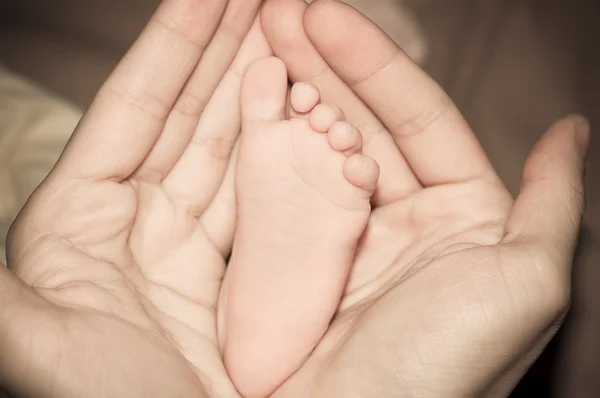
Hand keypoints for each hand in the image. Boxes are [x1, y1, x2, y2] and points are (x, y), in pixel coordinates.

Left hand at [0, 0, 265, 395]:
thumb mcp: (36, 343)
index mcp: (84, 217)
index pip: (135, 108)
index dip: (173, 44)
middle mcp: (137, 220)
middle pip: (188, 114)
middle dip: (225, 50)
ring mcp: (190, 245)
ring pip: (229, 148)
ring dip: (258, 92)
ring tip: (289, 38)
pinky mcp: (237, 271)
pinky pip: (262, 198)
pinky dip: (283, 157)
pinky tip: (305, 119)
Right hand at [261, 1, 588, 396]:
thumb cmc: (444, 370)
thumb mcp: (524, 283)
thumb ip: (553, 203)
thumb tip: (572, 130)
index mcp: (457, 216)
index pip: (416, 115)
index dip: (372, 62)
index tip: (325, 16)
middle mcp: (400, 220)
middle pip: (359, 120)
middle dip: (320, 64)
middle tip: (278, 14)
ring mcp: (342, 236)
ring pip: (317, 147)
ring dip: (289, 93)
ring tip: (256, 42)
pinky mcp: (296, 258)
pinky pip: (279, 190)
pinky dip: (262, 146)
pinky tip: (244, 106)